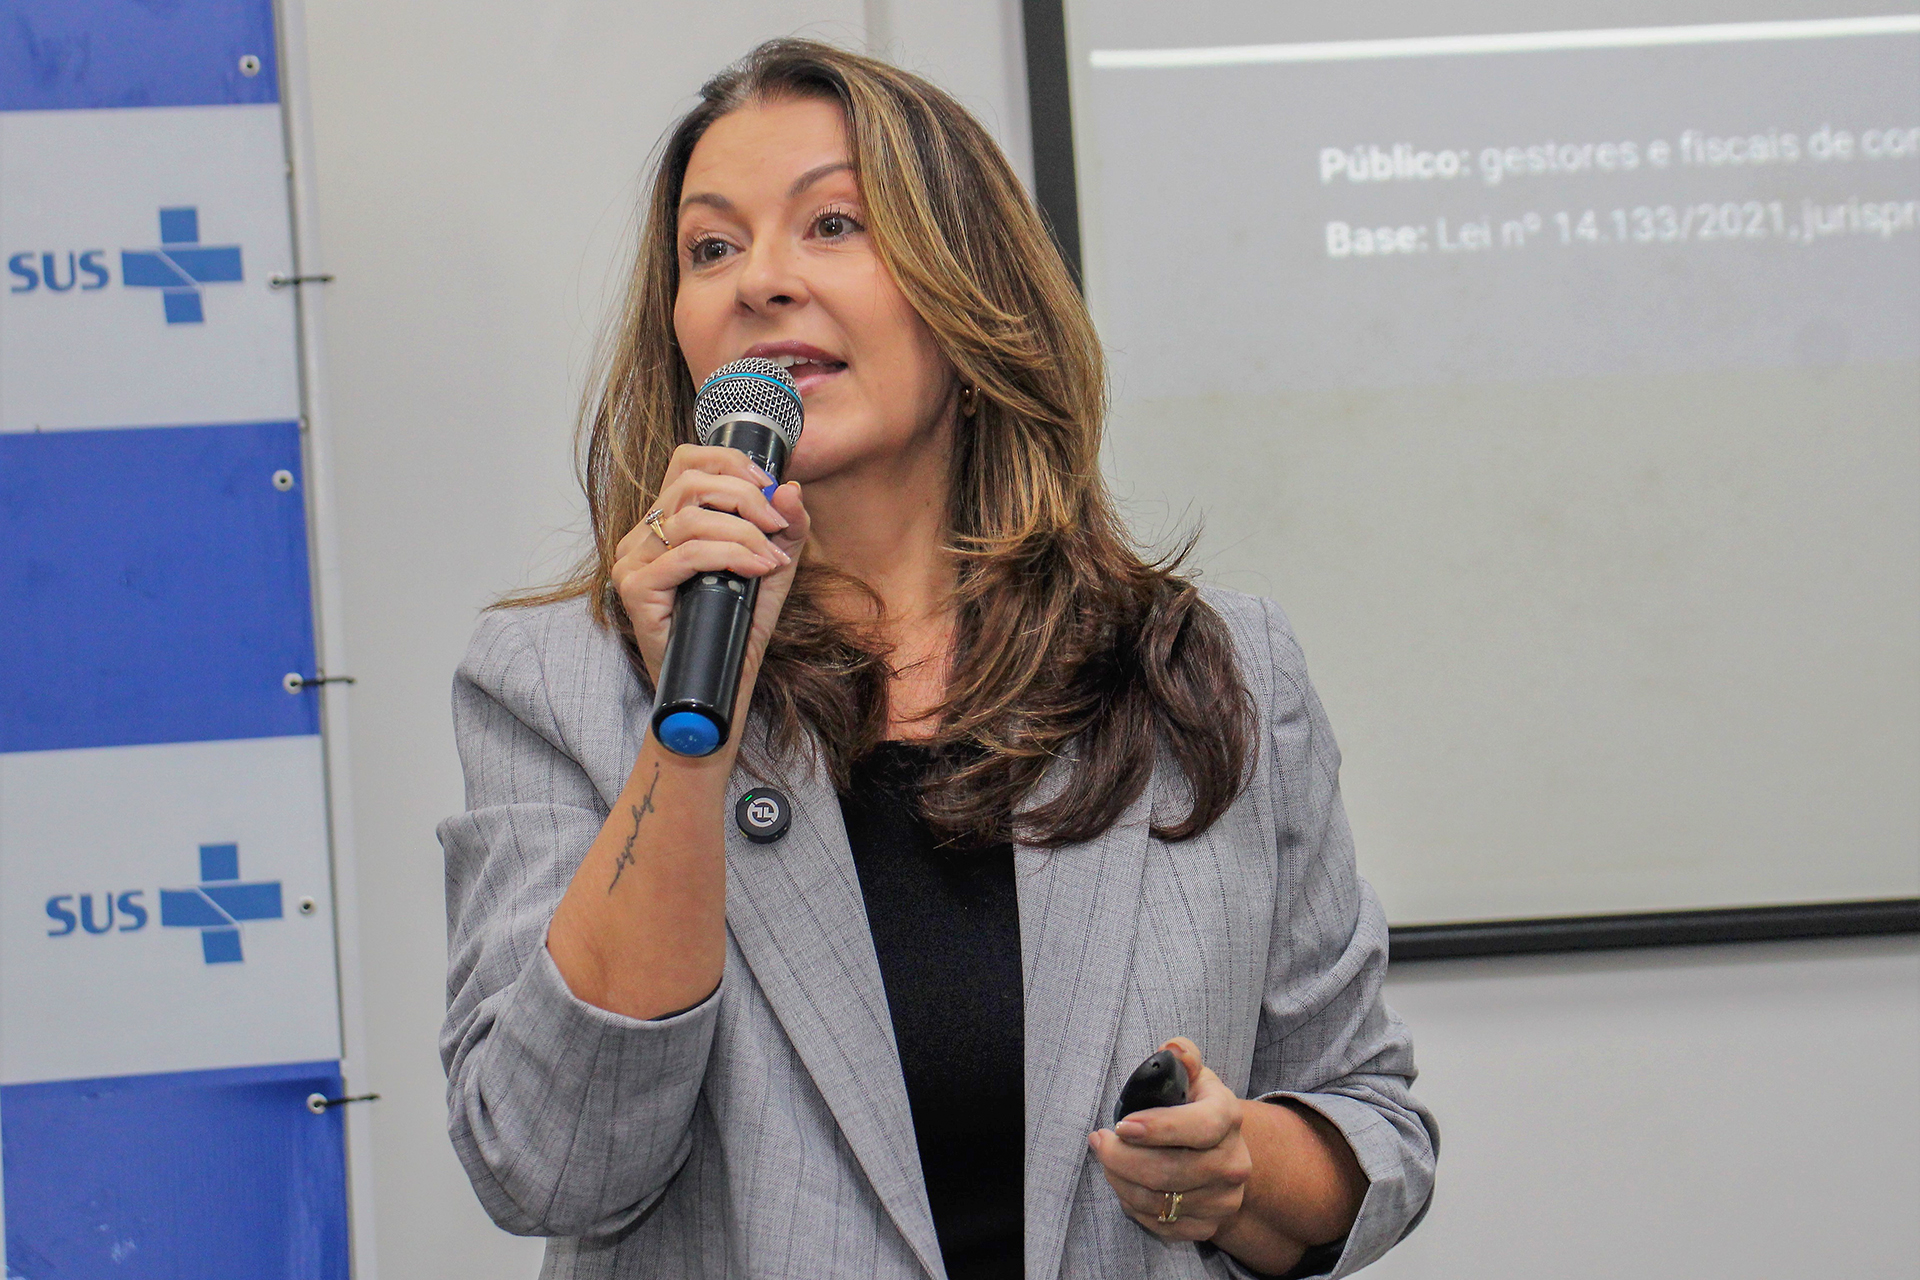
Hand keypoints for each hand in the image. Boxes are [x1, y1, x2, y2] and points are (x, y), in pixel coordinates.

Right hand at [612, 443, 809, 686]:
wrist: (719, 685)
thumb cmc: (736, 626)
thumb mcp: (771, 569)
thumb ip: (786, 529)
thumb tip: (790, 488)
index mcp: (666, 523)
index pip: (685, 463)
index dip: (728, 463)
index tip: (767, 485)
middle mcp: (642, 536)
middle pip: (689, 483)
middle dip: (743, 497)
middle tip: (777, 524)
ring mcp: (633, 562)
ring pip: (691, 520)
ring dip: (744, 534)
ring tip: (772, 559)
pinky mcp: (636, 589)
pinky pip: (686, 556)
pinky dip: (731, 556)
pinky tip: (758, 569)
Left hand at [1089, 1038, 1253, 1243]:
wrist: (1222, 1154)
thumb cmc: (1196, 1108)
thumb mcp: (1194, 1077)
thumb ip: (1182, 1056)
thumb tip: (1172, 1049)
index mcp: (1229, 1117)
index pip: (1200, 1127)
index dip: (1158, 1128)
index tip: (1122, 1126)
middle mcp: (1234, 1162)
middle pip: (1169, 1171)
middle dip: (1120, 1158)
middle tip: (1099, 1141)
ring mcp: (1223, 1199)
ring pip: (1157, 1201)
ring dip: (1119, 1180)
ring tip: (1108, 1160)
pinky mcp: (1207, 1226)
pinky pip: (1158, 1223)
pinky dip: (1132, 1204)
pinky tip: (1126, 1182)